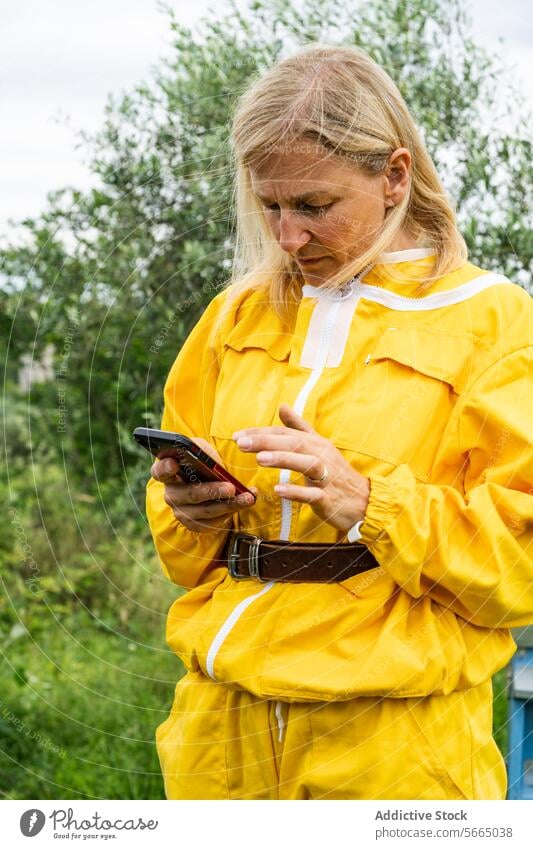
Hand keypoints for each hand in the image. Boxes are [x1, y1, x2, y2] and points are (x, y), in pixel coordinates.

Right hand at [150, 437, 256, 532]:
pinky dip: (233, 511)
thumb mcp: (202, 452)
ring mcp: (183, 512)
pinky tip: (245, 502)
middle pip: (191, 494)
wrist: (210, 484)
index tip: (174, 464)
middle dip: (213, 491)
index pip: (160, 471)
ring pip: (207, 510)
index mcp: (168, 473)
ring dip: (230, 504)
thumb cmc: (204, 466)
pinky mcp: (196, 525)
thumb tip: (208, 458)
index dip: (165, 468)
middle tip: (230, 487)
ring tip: (247, 497)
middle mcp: (172, 495)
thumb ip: (201, 452)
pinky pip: (215, 522)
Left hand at [232, 404, 369, 533]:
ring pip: (306, 464)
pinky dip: (296, 492)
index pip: (285, 433)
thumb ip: (299, 427)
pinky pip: (313, 495)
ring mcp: (327, 478)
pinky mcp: (329, 499)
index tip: (238, 435)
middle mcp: (322, 456)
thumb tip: (282, 406)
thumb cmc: (337, 474)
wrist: (364, 501)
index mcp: (316, 443)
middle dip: (267, 442)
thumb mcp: (319, 446)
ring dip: (283, 459)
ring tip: (260, 459)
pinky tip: (279, 490)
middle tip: (241, 442)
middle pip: (294, 443)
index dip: (261, 433)